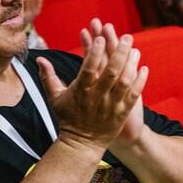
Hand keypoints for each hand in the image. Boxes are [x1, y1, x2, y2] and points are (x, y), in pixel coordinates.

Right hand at [36, 19, 147, 149]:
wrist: (82, 144)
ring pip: (124, 82)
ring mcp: (111, 105)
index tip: (101, 39)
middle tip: (127, 37)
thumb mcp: (55, 98)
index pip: (88, 69)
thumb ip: (48, 77)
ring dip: (131, 65)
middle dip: (119, 53)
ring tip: (135, 50)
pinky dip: (140, 81)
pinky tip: (144, 68)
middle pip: (110, 72)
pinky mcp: (122, 113)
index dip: (95, 53)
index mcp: (81, 91)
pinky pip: (134, 95)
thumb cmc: (69, 118)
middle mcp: (97, 97)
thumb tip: (39, 58)